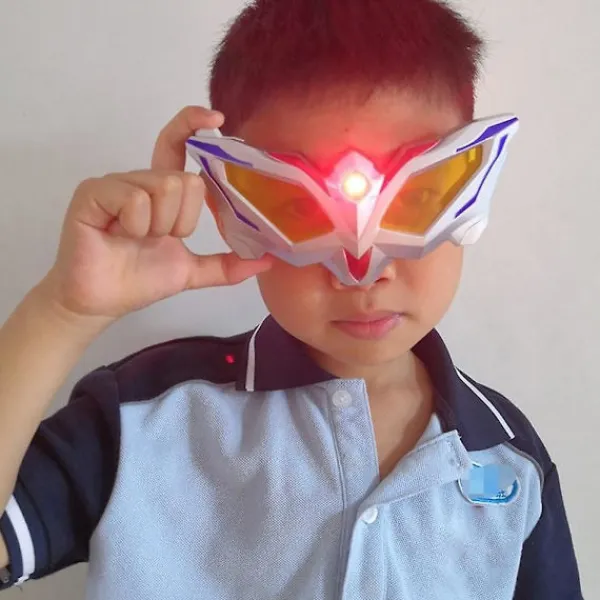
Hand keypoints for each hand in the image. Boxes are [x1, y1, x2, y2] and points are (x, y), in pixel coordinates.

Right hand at [43, 106, 272, 321]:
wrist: (101, 302)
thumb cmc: (139, 281)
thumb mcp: (192, 270)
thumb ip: (227, 265)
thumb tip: (267, 260)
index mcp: (160, 192)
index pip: (177, 145)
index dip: (193, 124)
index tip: (217, 118)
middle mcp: (139, 181)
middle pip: (184, 180)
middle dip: (181, 221)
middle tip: (159, 240)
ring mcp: (114, 184)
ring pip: (164, 187)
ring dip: (159, 226)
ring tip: (138, 240)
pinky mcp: (93, 193)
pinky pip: (135, 198)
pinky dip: (136, 225)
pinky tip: (120, 235)